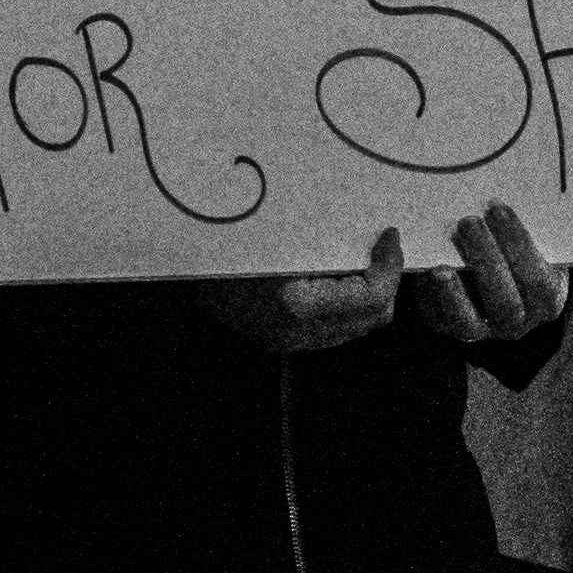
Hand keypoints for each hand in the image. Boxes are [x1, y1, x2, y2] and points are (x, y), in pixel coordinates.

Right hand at [199, 246, 410, 357]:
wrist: (181, 263)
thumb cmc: (231, 236)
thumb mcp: (284, 231)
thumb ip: (331, 240)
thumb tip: (378, 234)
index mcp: (296, 305)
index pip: (372, 297)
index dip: (390, 266)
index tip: (390, 236)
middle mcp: (295, 332)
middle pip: (372, 319)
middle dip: (385, 281)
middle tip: (380, 248)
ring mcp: (288, 341)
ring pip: (355, 327)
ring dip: (367, 294)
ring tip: (359, 259)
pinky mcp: (281, 341)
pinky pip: (332, 329)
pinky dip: (346, 304)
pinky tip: (335, 277)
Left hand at [406, 198, 569, 350]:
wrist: (502, 282)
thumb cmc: (521, 254)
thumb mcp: (535, 244)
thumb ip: (526, 231)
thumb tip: (499, 201)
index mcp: (546, 300)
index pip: (537, 280)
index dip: (518, 244)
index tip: (498, 209)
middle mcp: (517, 323)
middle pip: (504, 302)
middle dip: (485, 259)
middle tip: (468, 222)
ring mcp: (484, 331)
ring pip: (469, 321)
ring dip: (454, 287)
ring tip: (442, 255)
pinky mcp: (451, 329)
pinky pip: (440, 319)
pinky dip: (432, 295)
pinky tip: (428, 268)